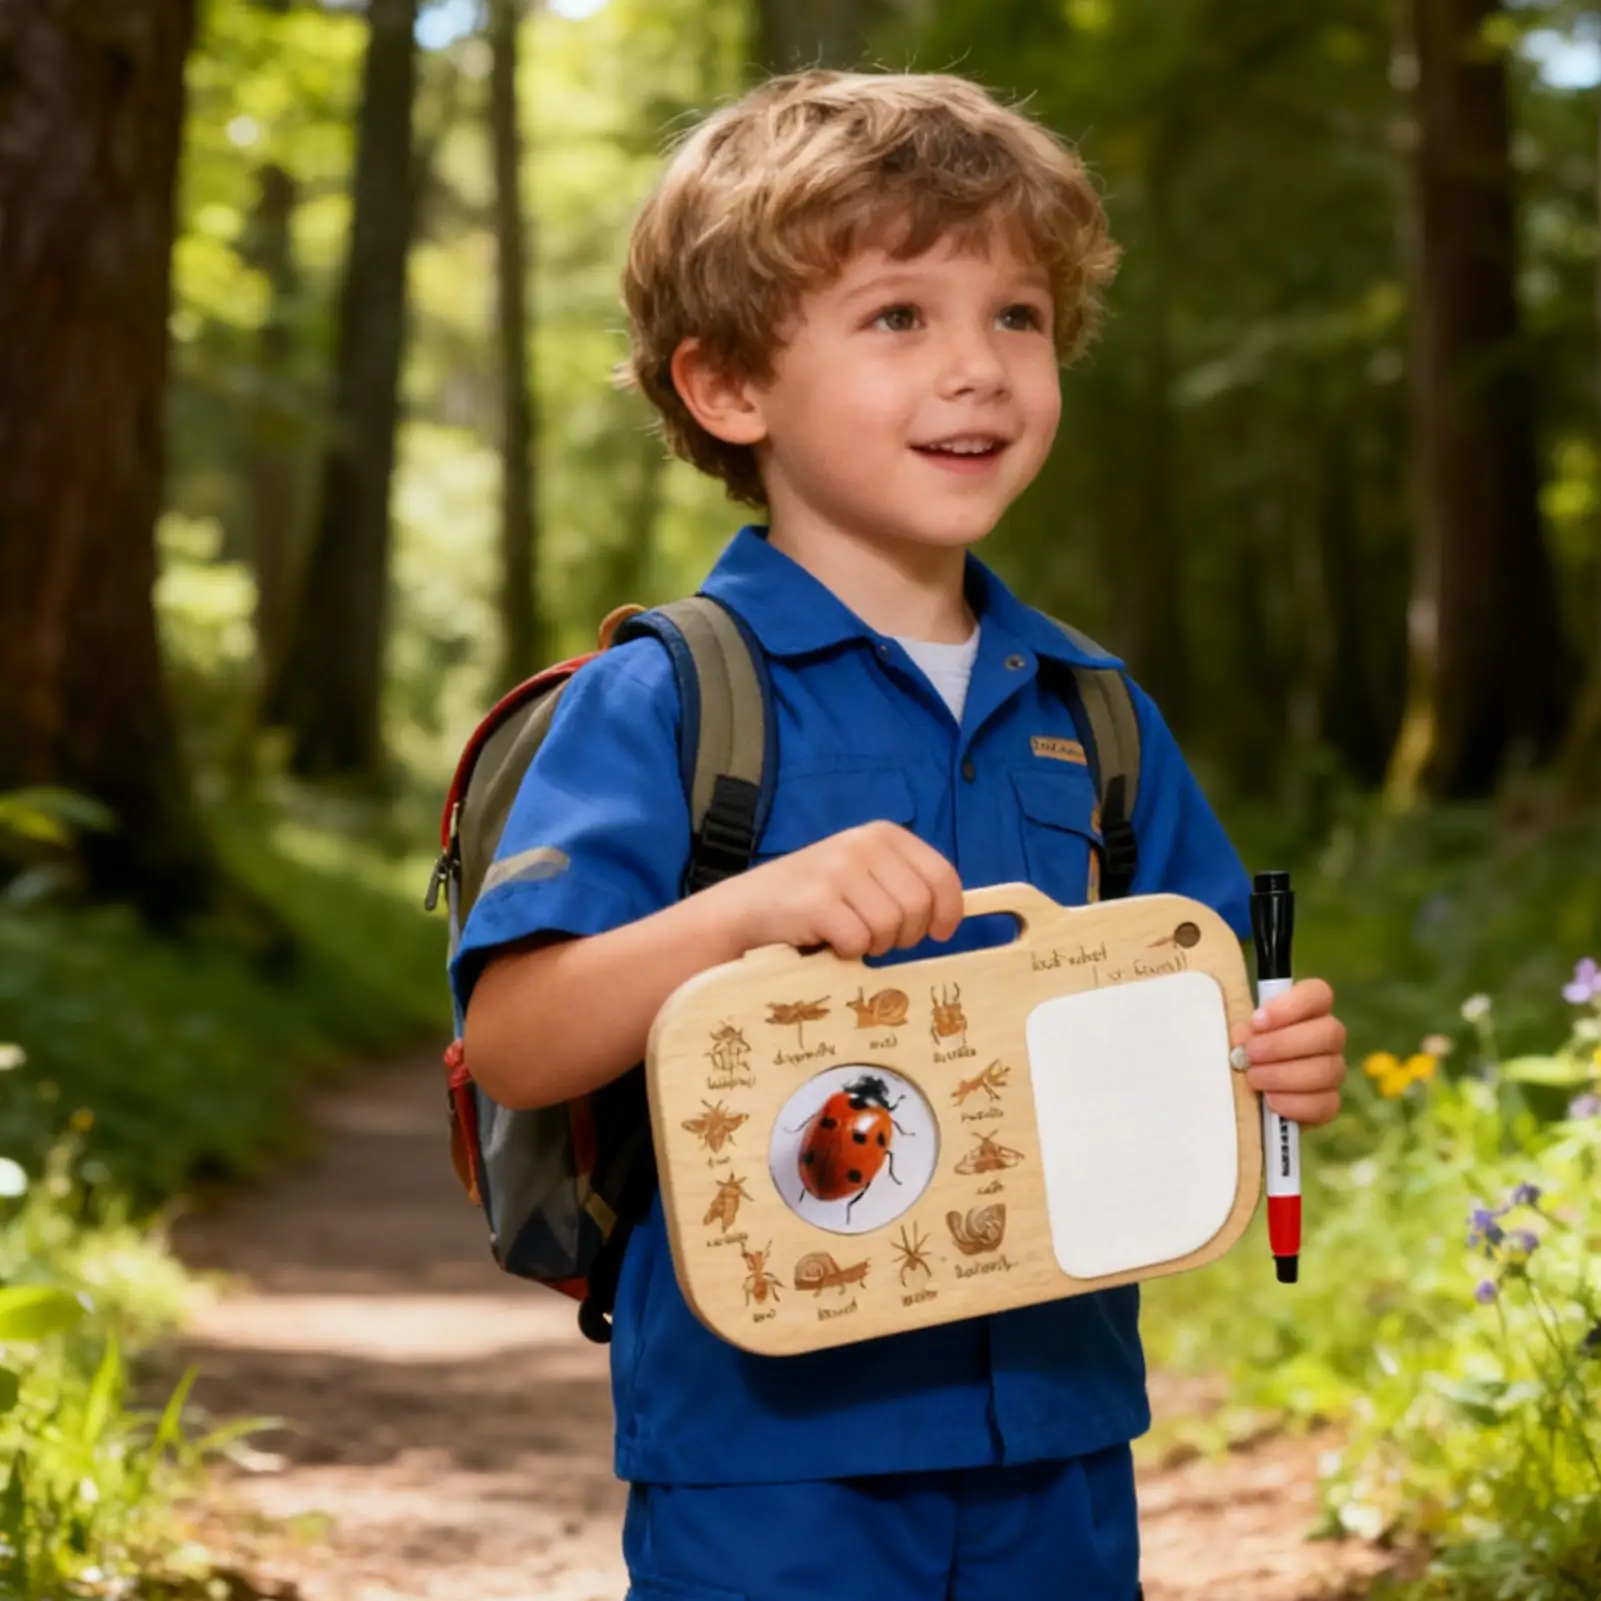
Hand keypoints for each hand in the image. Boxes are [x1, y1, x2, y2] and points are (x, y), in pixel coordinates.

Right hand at [718, 821, 964, 959]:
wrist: (746, 909)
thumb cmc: (813, 899)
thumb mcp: (862, 874)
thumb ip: (902, 883)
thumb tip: (950, 915)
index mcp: (882, 834)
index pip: (940, 875)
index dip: (948, 911)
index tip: (938, 932)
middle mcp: (862, 844)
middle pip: (919, 906)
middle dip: (905, 934)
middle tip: (877, 939)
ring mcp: (838, 870)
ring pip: (891, 926)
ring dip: (873, 945)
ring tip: (848, 936)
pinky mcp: (817, 900)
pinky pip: (858, 941)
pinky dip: (846, 952)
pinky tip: (827, 941)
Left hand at [1233, 977, 1346, 1126]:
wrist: (1242, 1090)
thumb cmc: (1240, 1049)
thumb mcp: (1237, 1032)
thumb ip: (1243, 1028)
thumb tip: (1242, 1039)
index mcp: (1308, 1009)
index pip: (1319, 994)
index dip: (1291, 1005)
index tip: (1257, 1021)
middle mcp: (1327, 1037)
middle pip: (1329, 1032)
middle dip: (1283, 1044)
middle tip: (1250, 1054)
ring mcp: (1332, 1070)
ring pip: (1327, 1070)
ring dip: (1284, 1075)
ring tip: (1253, 1078)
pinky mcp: (1328, 1102)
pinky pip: (1325, 1104)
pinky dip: (1294, 1103)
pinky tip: (1270, 1100)